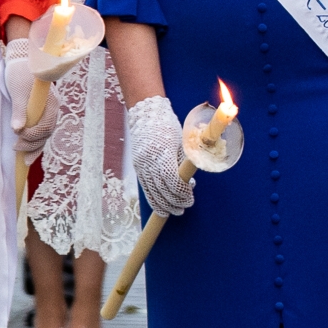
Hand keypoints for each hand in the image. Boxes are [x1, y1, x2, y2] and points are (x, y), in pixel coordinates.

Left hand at [3, 38, 60, 155]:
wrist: (22, 60)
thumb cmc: (19, 73)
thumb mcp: (17, 91)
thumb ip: (19, 110)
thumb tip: (18, 129)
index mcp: (50, 103)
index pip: (45, 126)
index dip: (33, 137)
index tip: (17, 141)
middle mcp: (53, 108)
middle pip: (47, 132)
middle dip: (33, 145)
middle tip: (17, 151)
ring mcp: (48, 110)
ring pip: (45, 133)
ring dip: (35, 146)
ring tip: (24, 158)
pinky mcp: (41, 111)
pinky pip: (42, 129)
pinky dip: (36, 141)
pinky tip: (29, 150)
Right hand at [128, 95, 195, 217]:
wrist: (146, 116)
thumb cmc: (168, 127)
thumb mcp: (181, 141)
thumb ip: (184, 161)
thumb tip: (190, 182)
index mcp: (163, 152)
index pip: (171, 179)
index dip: (181, 191)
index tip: (190, 197)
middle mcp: (149, 161)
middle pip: (161, 189)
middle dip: (174, 201)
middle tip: (185, 207)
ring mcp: (141, 165)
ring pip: (152, 192)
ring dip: (164, 204)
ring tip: (175, 211)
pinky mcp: (137, 167)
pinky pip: (145, 188)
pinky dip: (154, 199)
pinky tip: (161, 207)